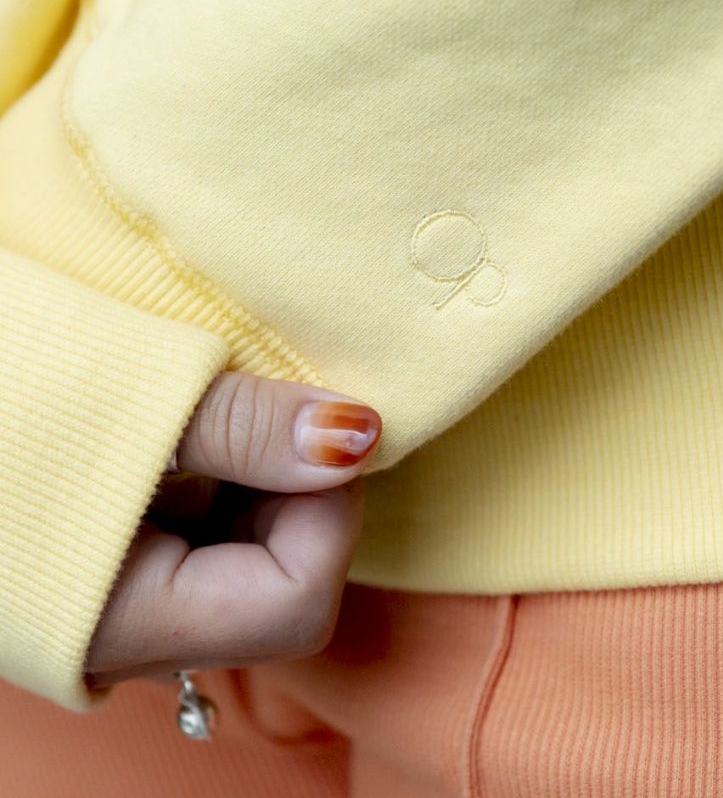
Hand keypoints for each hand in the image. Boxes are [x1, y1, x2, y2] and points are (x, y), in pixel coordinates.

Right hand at [84, 371, 381, 688]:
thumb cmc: (19, 404)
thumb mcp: (130, 403)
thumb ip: (247, 428)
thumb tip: (363, 438)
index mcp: (127, 627)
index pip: (298, 600)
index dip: (326, 506)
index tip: (307, 422)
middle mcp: (133, 643)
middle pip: (285, 584)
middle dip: (299, 490)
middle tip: (259, 407)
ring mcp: (131, 612)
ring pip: (254, 561)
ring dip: (261, 480)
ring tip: (208, 411)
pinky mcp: (125, 575)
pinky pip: (209, 542)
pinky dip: (223, 481)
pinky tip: (189, 431)